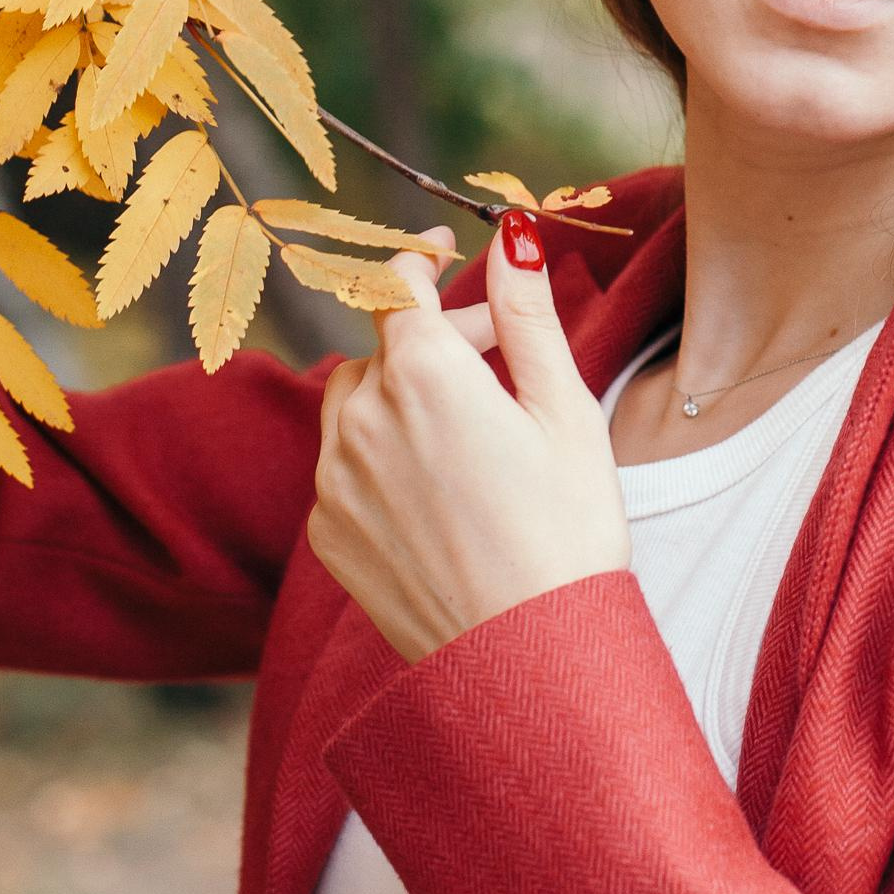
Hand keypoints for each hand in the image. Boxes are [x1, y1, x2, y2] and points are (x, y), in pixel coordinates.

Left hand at [308, 213, 631, 666]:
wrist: (529, 659)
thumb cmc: (567, 530)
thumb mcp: (564, 410)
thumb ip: (526, 315)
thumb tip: (511, 234)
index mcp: (425, 375)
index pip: (395, 284)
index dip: (416, 257)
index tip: (439, 250)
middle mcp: (363, 418)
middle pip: (383, 345)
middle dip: (433, 337)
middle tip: (496, 356)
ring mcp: (335, 479)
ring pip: (354, 400)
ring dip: (399, 392)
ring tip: (465, 424)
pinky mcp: (327, 532)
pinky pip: (343, 465)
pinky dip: (380, 454)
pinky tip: (438, 487)